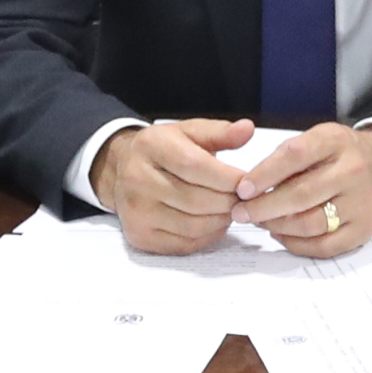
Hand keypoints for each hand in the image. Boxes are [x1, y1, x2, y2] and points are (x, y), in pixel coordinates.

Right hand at [94, 118, 255, 253]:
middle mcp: (137, 179)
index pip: (195, 166)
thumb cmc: (163, 151)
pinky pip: (185, 243)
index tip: (248, 182)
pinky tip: (215, 222)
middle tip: (243, 198)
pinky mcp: (140, 236)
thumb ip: (220, 132)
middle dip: (228, 201)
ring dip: (221, 220)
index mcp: (150, 146)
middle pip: (196, 200)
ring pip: (194, 225)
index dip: (228, 178)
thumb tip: (246, 129)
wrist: (123, 169)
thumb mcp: (189, 132)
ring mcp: (136, 211)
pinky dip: (208, 236)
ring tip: (230, 208)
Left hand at [233, 122, 371, 257]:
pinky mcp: (363, 229)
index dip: (265, 174)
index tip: (242, 189)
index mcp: (336, 142)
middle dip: (264, 207)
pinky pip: (324, 246)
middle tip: (242, 213)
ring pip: (311, 224)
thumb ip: (286, 158)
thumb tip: (250, 188)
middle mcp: (353, 171)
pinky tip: (280, 234)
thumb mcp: (316, 139)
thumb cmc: (337, 155)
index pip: (296, 156)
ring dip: (277, 226)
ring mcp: (361, 203)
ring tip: (260, 222)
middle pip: (302, 195)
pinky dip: (296, 244)